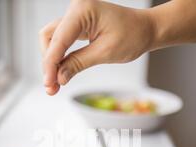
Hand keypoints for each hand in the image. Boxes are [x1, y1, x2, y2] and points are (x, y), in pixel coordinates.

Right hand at [40, 0, 154, 94]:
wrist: (146, 29)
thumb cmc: (133, 35)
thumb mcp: (105, 53)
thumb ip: (78, 64)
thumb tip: (58, 78)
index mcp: (83, 10)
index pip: (58, 40)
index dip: (51, 64)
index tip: (49, 84)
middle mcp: (76, 9)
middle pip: (49, 38)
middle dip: (49, 63)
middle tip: (52, 87)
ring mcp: (75, 16)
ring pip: (52, 39)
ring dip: (52, 61)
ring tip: (56, 83)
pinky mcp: (77, 24)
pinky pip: (61, 41)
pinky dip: (60, 57)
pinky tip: (61, 73)